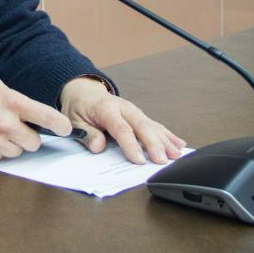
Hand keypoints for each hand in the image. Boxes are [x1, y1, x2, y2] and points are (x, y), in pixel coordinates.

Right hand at [0, 77, 71, 164]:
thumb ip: (16, 100)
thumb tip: (34, 114)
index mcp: (11, 102)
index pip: (47, 118)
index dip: (60, 125)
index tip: (65, 128)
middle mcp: (6, 125)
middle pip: (34, 143)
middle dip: (28, 137)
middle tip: (15, 128)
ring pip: (18, 152)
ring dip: (11, 145)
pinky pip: (1, 159)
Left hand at [60, 77, 185, 164]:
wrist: (84, 92)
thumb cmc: (79, 108)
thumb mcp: (74, 121)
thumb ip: (86, 134)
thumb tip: (98, 146)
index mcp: (106, 109)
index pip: (121, 128)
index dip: (130, 144)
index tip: (139, 159)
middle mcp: (123, 108)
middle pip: (142, 126)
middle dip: (154, 144)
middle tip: (162, 160)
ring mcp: (134, 111)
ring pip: (152, 125)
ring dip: (165, 141)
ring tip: (176, 155)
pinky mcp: (139, 116)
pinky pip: (155, 125)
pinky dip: (168, 135)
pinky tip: (179, 144)